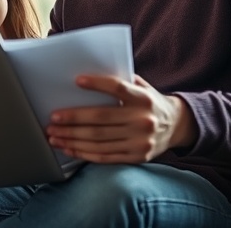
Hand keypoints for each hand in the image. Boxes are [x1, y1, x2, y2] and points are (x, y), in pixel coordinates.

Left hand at [45, 74, 195, 163]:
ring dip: (72, 139)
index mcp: (143, 98)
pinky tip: (69, 149)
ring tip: (54, 136)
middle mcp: (142, 119)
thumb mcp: (142, 87)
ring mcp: (140, 141)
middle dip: (73, 120)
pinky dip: (84, 153)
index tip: (77, 81)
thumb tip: (88, 75)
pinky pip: (105, 156)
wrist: (177, 126)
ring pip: (99, 140)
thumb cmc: (150, 102)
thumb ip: (122, 81)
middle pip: (101, 119)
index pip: (117, 88)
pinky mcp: (136, 157)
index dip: (97, 84)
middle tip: (53, 119)